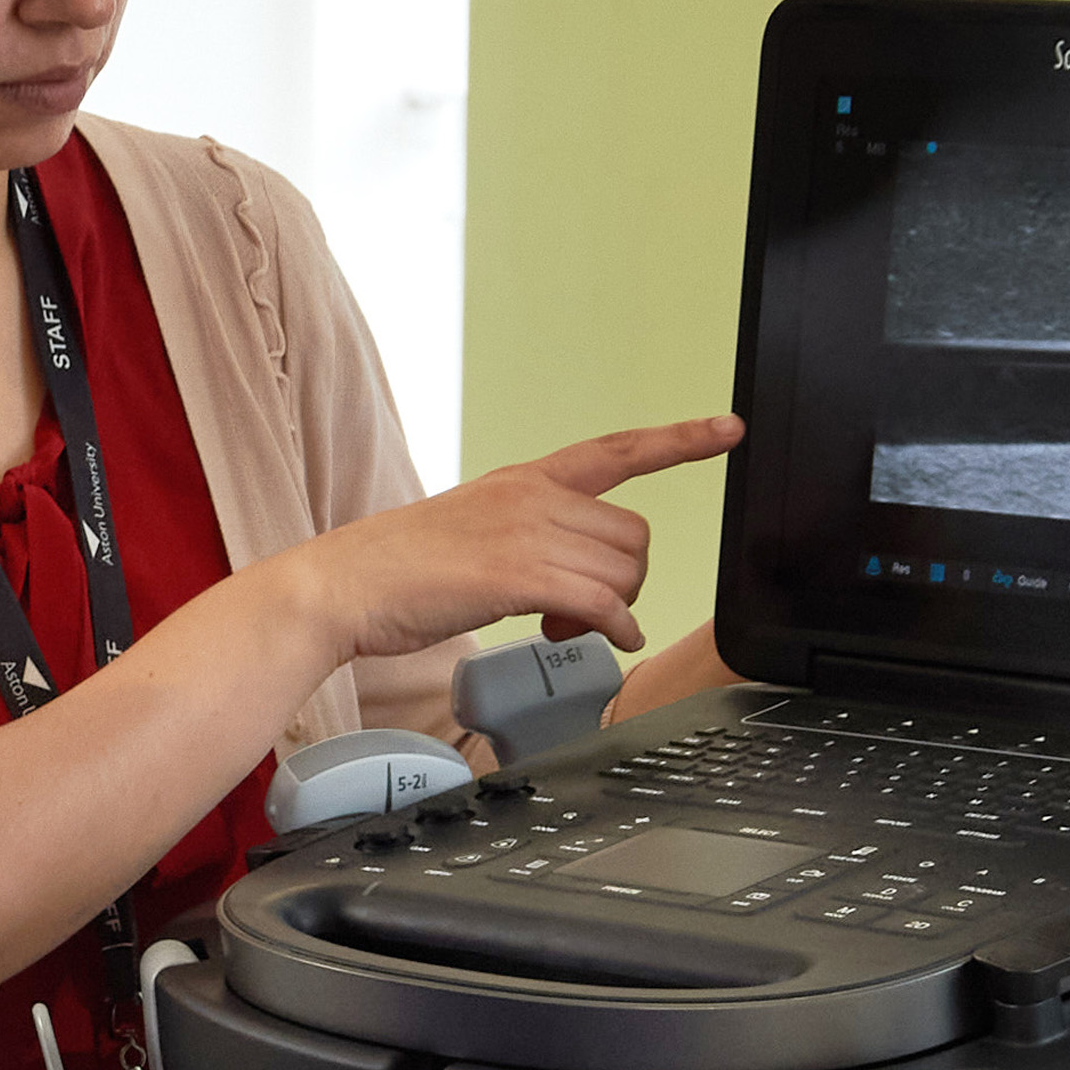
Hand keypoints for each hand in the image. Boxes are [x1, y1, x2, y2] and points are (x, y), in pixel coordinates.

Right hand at [291, 414, 739, 659]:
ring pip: (623, 570)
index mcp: (522, 480)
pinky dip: (615, 629)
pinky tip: (601, 640)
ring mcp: (525, 532)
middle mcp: (531, 496)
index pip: (616, 450)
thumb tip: (572, 591)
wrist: (341, 587)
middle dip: (625, 581)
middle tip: (580, 612)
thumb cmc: (396, 570)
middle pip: (633, 534)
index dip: (680, 440)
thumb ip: (528, 541)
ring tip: (563, 626)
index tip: (728, 429)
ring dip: (612, 610)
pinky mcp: (516, 575)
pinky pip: (602, 603)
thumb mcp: (471, 531)